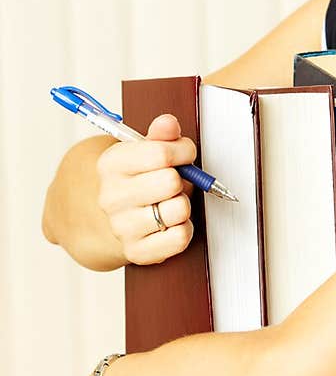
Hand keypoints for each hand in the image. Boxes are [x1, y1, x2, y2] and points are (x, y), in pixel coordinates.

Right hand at [96, 114, 196, 264]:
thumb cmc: (137, 180)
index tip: (184, 154)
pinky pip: (180, 237)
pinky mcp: (136, 251)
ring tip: (170, 202)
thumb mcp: (144, 151)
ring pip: (179, 209)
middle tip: (174, 181)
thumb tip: (168, 123)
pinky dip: (184, 229)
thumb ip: (161, 135)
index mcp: (111, 165)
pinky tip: (172, 222)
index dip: (183, 151)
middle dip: (182, 179)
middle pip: (170, 182)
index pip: (161, 153)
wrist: (112, 219)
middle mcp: (111, 197)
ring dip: (183, 204)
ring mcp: (121, 227)